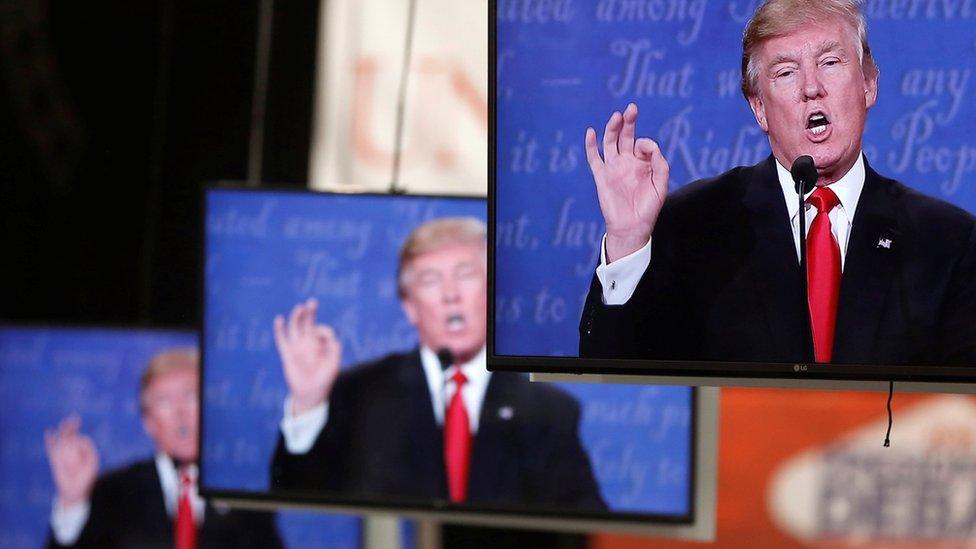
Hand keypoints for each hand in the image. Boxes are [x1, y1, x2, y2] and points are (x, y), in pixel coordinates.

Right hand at [45, 415, 98, 508]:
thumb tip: (81, 443)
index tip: (83, 457)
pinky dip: (50, 441)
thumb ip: (90, 453)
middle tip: (74, 418)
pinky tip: (49, 432)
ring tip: (65, 422)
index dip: (82, 445)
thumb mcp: (92, 464)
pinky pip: (52, 449)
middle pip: (73, 436)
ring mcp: (64, 455)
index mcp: (85, 452)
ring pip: (63, 440)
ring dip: (64, 431)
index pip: (83, 441)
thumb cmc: (85, 479)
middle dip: (73, 428)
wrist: (75, 492)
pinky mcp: (55, 460)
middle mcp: (75, 451)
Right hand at [273, 298, 341, 415]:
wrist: (311, 394)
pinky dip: (279, 330)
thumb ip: (335, 349)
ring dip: (297, 318)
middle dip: (310, 313)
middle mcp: (308, 343)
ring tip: (300, 308)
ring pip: (295, 328)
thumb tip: (331, 336)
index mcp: (320, 344)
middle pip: (307, 323)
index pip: (321, 330)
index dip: (324, 331)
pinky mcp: (287, 354)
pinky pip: (282, 340)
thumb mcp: (334, 364)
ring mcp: (297, 348)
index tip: (327, 340)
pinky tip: (279, 319)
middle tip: (312, 302)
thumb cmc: (325, 379)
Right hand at [585, 103, 669, 261]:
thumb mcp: (661, 185)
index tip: (647, 152)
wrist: (631, 227)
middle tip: (631, 108)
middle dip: (628, 122)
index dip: (646, 143)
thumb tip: (649, 146)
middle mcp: (627, 163)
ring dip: (612, 128)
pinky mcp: (601, 176)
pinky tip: (591, 132)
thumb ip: (660, 164)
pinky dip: (591, 145)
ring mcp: (613, 168)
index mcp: (642, 164)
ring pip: (610, 143)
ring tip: (617, 116)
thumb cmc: (648, 208)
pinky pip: (594, 159)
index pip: (643, 144)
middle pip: (625, 136)